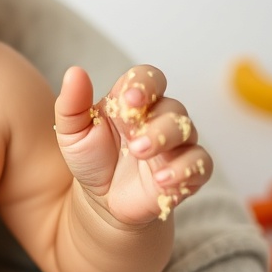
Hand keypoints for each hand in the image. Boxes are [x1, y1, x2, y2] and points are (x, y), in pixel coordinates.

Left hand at [55, 65, 211, 224]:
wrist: (102, 199)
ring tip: (140, 154)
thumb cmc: (91, 158)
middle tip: (132, 139)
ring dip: (165, 140)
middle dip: (153, 120)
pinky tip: (162, 179)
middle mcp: (158, 117)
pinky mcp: (188, 171)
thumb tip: (75, 71)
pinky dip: (184, 170)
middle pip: (171, 105)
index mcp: (132, 101)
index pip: (148, 78)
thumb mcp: (72, 132)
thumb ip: (72, 103)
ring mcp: (176, 144)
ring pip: (187, 130)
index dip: (144, 84)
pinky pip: (200, 164)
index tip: (130, 98)